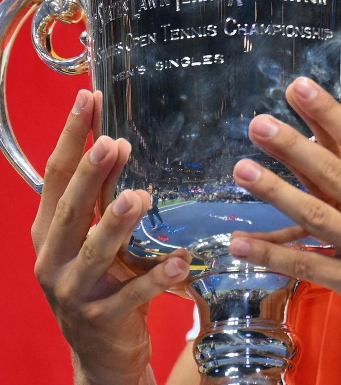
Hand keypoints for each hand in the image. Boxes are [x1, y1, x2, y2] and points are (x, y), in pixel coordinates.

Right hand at [32, 90, 190, 384]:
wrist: (100, 352)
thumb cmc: (100, 279)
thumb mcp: (94, 234)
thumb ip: (104, 195)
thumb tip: (121, 139)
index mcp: (49, 231)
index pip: (55, 176)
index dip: (70, 137)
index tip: (86, 98)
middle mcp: (53, 258)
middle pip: (69, 211)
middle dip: (89, 175)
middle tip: (112, 143)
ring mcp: (75, 291)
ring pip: (93, 253)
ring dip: (116, 224)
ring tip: (139, 197)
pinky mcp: (103, 320)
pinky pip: (133, 296)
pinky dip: (157, 278)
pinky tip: (180, 260)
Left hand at [229, 77, 340, 352]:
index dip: (330, 114)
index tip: (299, 88)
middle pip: (334, 174)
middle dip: (293, 147)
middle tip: (259, 124)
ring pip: (316, 216)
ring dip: (276, 193)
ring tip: (242, 170)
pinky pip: (308, 265)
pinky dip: (273, 255)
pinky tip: (240, 243)